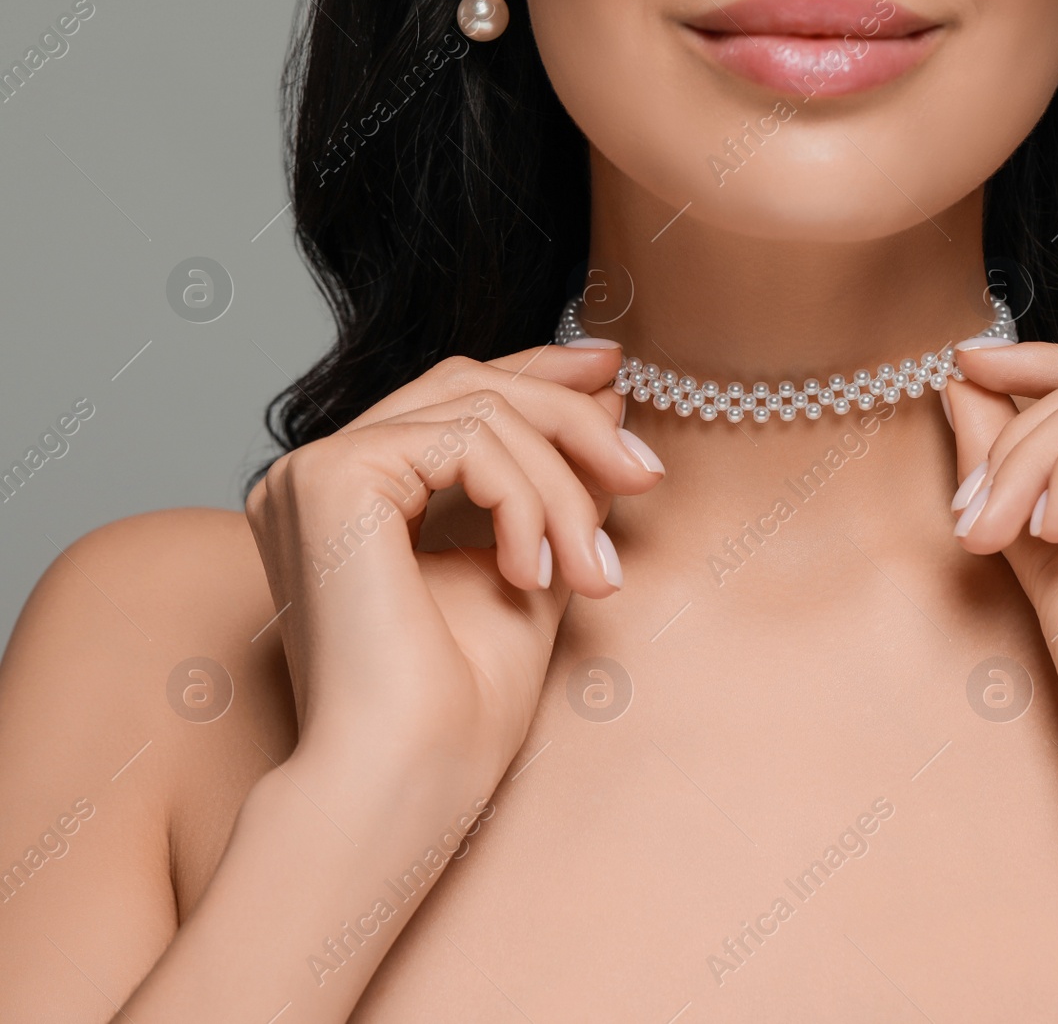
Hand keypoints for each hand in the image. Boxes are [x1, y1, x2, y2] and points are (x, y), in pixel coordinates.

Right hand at [245, 343, 663, 783]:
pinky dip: (525, 501)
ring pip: (477, 411)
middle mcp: (321, 473)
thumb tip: (607, 401)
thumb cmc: (460, 711)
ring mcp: (313, 471)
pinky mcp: (328, 478)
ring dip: (563, 488)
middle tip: (644, 473)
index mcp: (357, 495)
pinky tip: (537, 575)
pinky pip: (466, 442)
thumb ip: (554, 489)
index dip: (538, 373)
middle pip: (468, 388)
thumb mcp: (533, 571)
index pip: (453, 397)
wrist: (409, 784)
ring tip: (597, 573)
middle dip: (572, 420)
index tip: (617, 374)